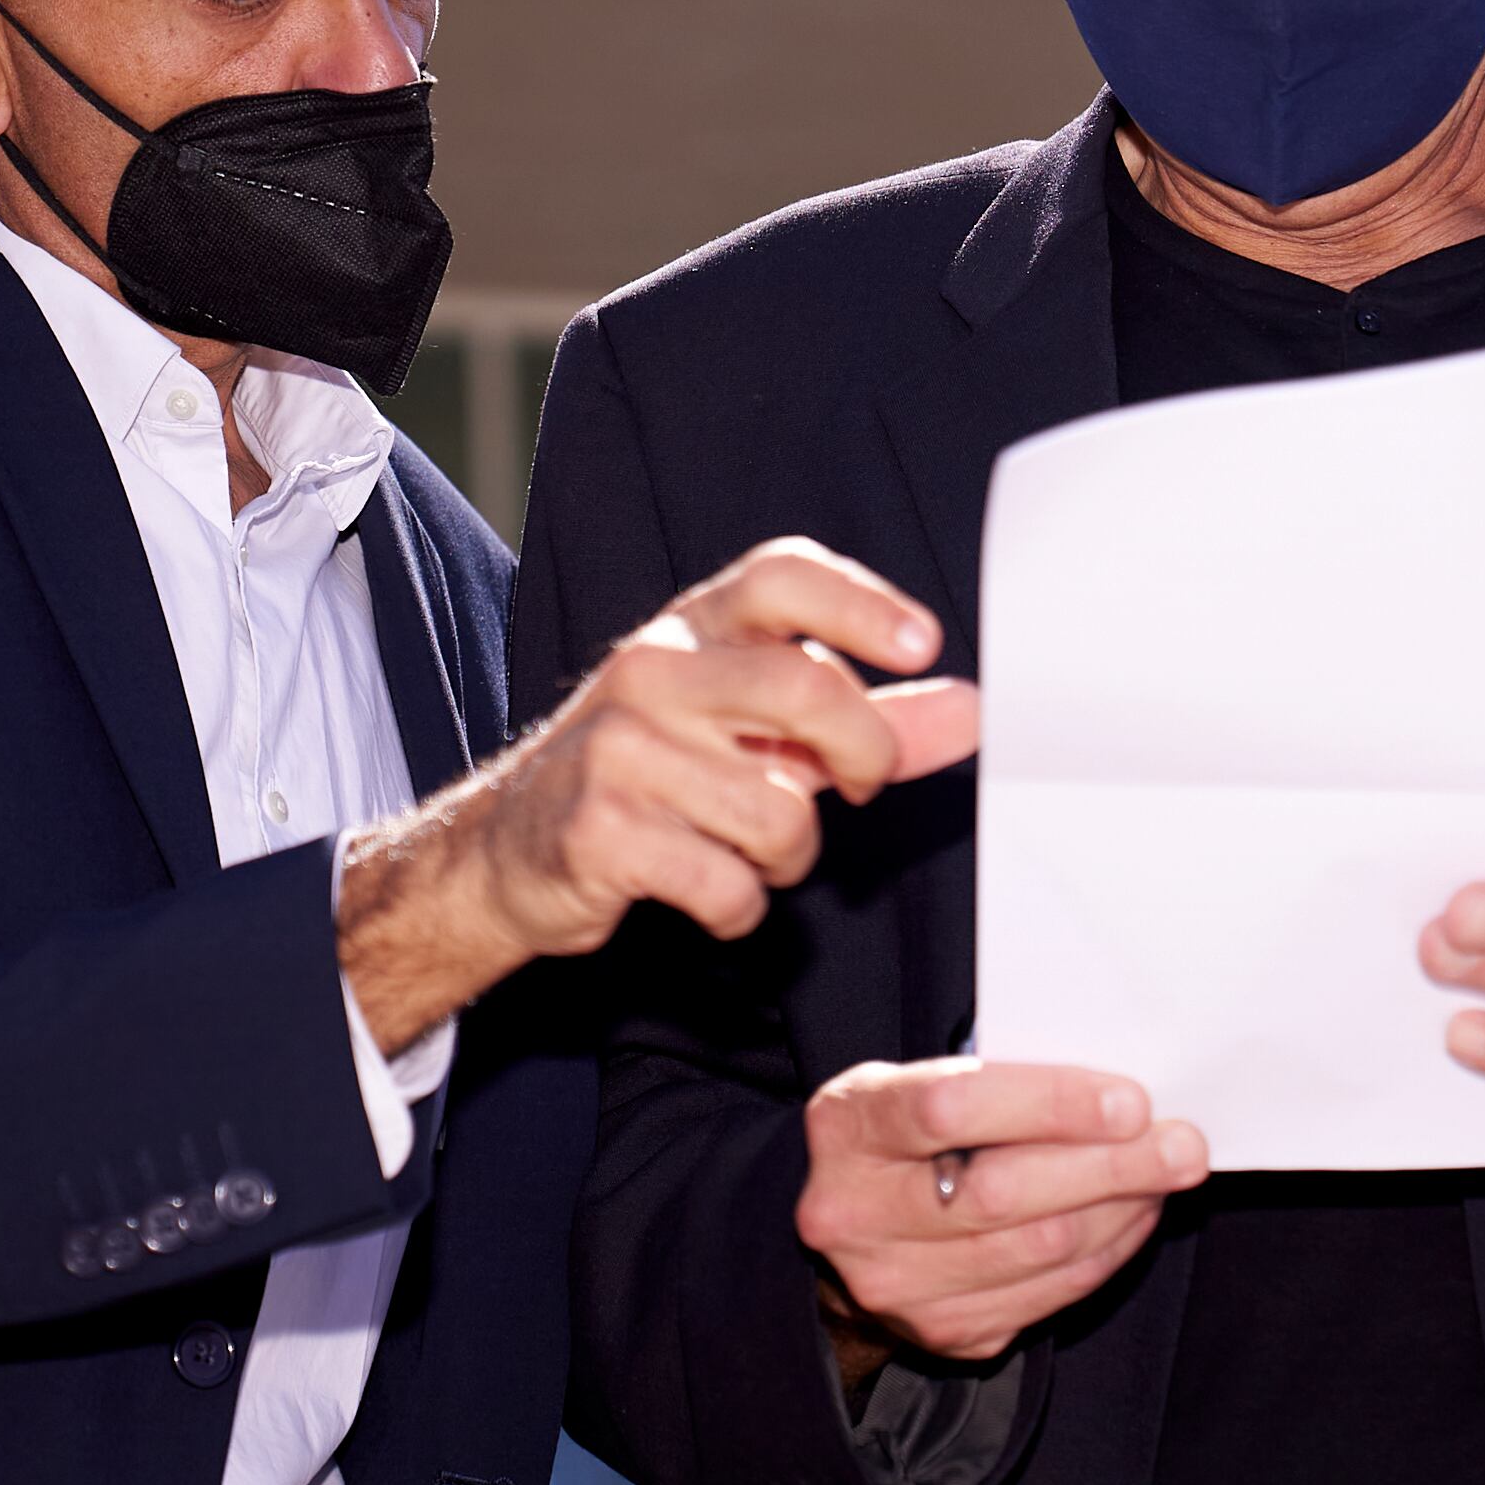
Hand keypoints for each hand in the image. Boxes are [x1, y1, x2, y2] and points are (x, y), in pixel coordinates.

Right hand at [337, 539, 977, 1048]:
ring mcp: (620, 748)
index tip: (923, 642)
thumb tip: (973, 709)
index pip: (781, 576)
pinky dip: (739, 908)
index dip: (860, 602)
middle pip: (802, 688)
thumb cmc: (655, 777)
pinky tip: (707, 891)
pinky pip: (728, 883)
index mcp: (693, 629)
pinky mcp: (601, 830)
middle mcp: (654, 670)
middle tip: (862, 786)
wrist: (512, 849)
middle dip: (862, 752)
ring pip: (777, 810)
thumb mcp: (758, 733)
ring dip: (789, 855)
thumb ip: (866, 720)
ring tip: (752, 851)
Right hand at [799, 1058, 1206, 1370]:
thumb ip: (1001, 1083)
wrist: (858, 1223)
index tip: (1129, 1102)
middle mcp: (855, 1212)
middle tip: (1181, 1145)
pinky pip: (1050, 1293)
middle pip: (1001, 1193)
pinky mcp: (945, 1330)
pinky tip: (1131, 1215)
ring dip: (1120, 1210)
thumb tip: (1124, 1096)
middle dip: (1109, 1167)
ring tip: (1165, 1174)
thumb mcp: (923, 1081)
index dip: (1050, 1105)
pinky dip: (1105, 1252)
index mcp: (848, 1125)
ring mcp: (896, 1284)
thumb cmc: (911, 1134)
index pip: (950, 1109)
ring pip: (1037, 1250)